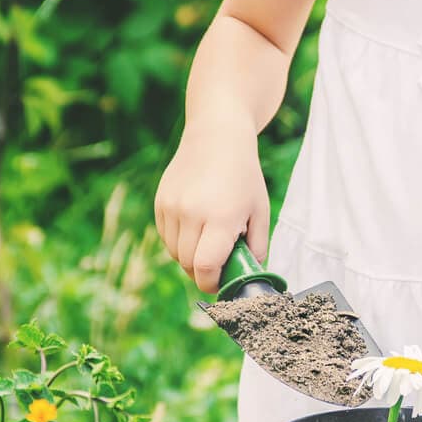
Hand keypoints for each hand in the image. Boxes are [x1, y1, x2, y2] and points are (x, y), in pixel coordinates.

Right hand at [154, 120, 269, 292]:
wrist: (217, 137)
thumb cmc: (244, 177)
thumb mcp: (260, 212)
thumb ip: (257, 248)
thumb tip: (249, 276)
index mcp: (220, 218)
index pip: (205, 267)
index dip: (212, 284)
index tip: (220, 284)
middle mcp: (192, 213)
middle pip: (188, 264)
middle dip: (203, 273)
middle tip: (218, 265)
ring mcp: (172, 207)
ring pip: (175, 253)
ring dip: (190, 257)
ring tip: (208, 241)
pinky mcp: (160, 202)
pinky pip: (166, 237)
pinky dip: (179, 241)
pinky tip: (195, 227)